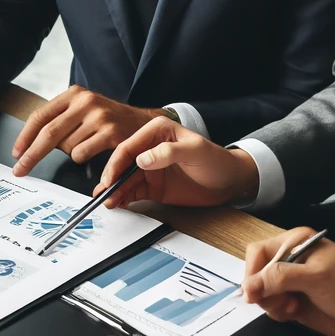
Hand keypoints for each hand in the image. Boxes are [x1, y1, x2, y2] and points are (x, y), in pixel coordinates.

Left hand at [12, 87, 164, 174]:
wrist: (144, 123)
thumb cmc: (109, 120)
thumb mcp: (83, 110)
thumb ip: (60, 119)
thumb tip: (30, 142)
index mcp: (74, 94)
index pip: (40, 116)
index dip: (25, 136)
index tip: (16, 153)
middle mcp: (86, 102)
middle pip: (49, 133)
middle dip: (31, 155)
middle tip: (20, 170)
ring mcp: (99, 117)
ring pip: (67, 147)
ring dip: (70, 154)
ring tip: (86, 145)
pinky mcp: (111, 132)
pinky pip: (82, 154)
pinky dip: (82, 158)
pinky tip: (95, 150)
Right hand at [93, 117, 259, 207]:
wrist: (230, 182)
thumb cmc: (216, 161)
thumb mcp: (195, 151)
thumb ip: (168, 152)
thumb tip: (142, 159)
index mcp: (157, 132)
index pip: (129, 146)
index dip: (116, 163)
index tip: (110, 178)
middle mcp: (149, 149)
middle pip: (123, 164)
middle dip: (111, 179)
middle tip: (104, 194)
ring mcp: (150, 169)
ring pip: (125, 180)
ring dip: (114, 190)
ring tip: (107, 202)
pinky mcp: (153, 186)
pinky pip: (133, 192)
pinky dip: (123, 198)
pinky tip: (116, 204)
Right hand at [242, 226, 334, 335]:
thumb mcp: (317, 277)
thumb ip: (282, 277)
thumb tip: (249, 286)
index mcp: (295, 243)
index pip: (258, 253)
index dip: (253, 272)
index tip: (255, 294)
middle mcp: (289, 260)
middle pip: (256, 274)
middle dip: (263, 291)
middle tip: (282, 301)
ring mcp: (291, 283)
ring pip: (262, 293)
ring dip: (272, 303)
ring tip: (293, 306)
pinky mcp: (294, 302)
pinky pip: (273, 307)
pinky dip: (278, 312)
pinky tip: (295, 311)